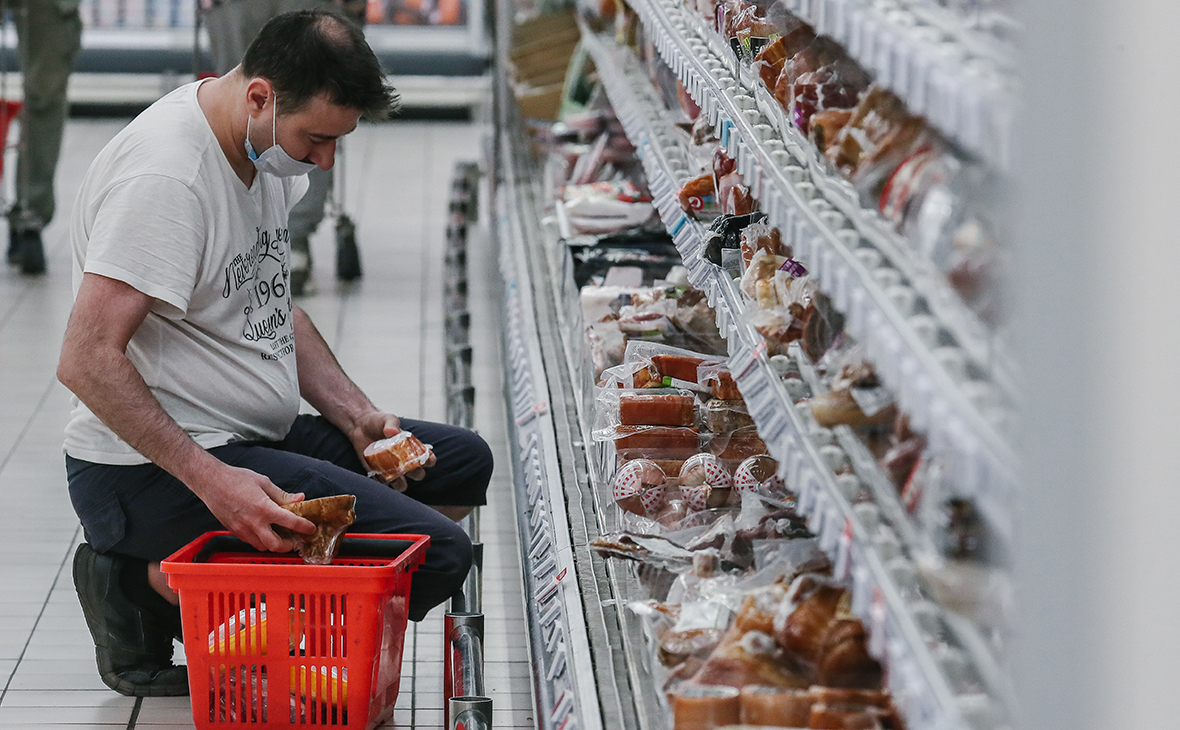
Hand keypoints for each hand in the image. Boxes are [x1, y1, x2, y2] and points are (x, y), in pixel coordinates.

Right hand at [193, 463, 315, 551]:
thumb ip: (283, 495)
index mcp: (264, 508)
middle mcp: (254, 522)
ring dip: (275, 544)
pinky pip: (252, 542)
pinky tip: (266, 532)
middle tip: (297, 540)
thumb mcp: (264, 482)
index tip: (311, 529)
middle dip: (290, 546)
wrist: (211, 482)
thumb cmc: (236, 479)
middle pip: (276, 545)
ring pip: (263, 546)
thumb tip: (299, 499)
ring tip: (282, 537)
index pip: (291, 522)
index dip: (304, 527)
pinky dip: (261, 541)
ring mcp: (243, 529)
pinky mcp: (234, 531)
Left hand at [350, 410, 435, 490]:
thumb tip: (393, 432)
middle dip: (416, 474)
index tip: (427, 460)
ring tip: (394, 477)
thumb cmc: (378, 422)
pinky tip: (380, 477)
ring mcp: (392, 469)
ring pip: (402, 485)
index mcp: (411, 448)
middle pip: (418, 474)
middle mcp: (404, 461)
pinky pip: (384, 484)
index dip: (430, 461)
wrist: (360, 426)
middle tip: (409, 467)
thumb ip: (391, 424)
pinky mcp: (378, 474)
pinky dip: (383, 484)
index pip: (427, 458)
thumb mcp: (387, 419)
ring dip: (400, 484)